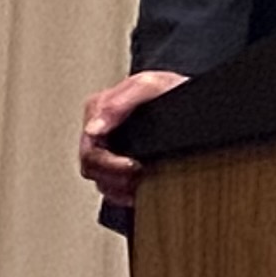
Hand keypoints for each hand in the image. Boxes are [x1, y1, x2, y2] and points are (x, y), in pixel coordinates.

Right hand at [82, 68, 188, 208]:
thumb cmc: (167, 89)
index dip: (108, 164)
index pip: (88, 150)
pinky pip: (112, 186)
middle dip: (115, 177)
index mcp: (97, 110)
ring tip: (141, 181)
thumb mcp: (147, 86)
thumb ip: (118, 103)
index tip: (132, 166)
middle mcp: (98, 130)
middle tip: (140, 175)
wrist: (187, 97)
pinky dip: (125, 191)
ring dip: (120, 186)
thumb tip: (94, 128)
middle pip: (91, 168)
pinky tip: (140, 187)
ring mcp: (107, 146)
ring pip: (100, 180)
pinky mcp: (118, 160)